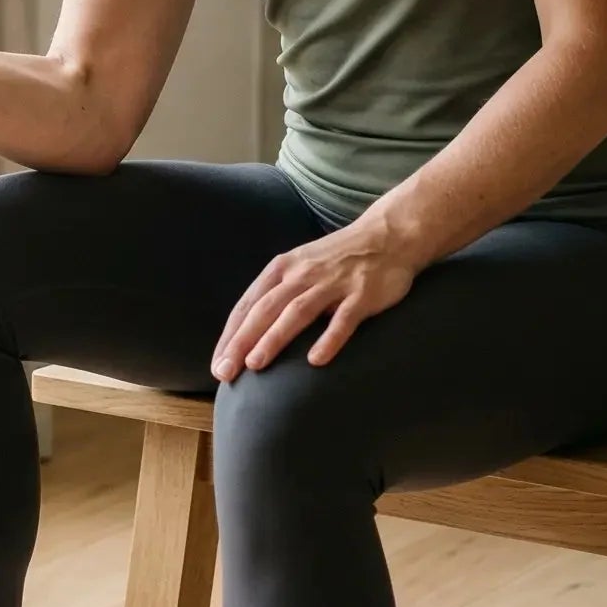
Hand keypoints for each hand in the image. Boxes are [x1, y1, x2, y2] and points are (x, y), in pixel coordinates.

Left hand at [212, 219, 422, 380]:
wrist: (387, 235)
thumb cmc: (337, 259)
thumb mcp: (299, 266)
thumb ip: (277, 294)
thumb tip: (249, 332)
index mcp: (282, 269)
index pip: (248, 305)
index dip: (231, 335)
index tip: (218, 364)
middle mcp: (302, 274)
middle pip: (265, 309)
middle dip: (242, 341)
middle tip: (225, 371)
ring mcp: (333, 283)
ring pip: (297, 312)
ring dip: (274, 338)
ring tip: (255, 364)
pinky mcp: (362, 294)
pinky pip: (343, 319)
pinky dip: (329, 338)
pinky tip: (316, 360)